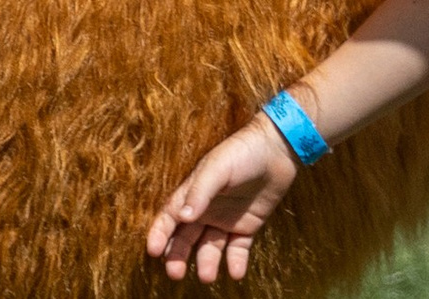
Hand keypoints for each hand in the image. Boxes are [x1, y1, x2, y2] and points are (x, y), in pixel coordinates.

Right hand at [146, 114, 301, 282]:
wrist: (276, 151)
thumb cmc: (240, 154)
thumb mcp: (217, 169)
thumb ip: (199, 192)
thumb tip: (181, 217)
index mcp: (191, 193)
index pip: (169, 217)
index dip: (159, 234)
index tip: (152, 252)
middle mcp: (204, 209)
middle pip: (186, 237)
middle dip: (178, 255)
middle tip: (175, 274)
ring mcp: (225, 219)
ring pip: (210, 246)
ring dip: (206, 262)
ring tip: (207, 277)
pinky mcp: (247, 226)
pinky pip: (238, 248)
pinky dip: (235, 262)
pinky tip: (234, 273)